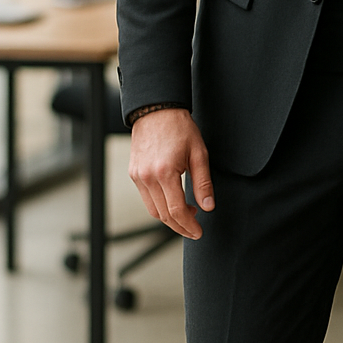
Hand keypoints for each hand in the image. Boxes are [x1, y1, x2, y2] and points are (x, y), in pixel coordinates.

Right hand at [128, 107, 214, 238]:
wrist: (156, 110)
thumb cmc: (180, 128)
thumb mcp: (199, 154)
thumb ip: (203, 183)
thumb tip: (208, 207)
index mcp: (165, 173)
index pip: (177, 211)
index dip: (189, 226)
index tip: (199, 232)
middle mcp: (147, 177)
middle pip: (163, 215)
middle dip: (180, 227)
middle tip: (194, 229)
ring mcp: (137, 176)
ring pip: (152, 210)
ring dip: (169, 218)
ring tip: (187, 214)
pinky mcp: (133, 173)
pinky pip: (146, 198)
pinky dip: (159, 205)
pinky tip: (173, 200)